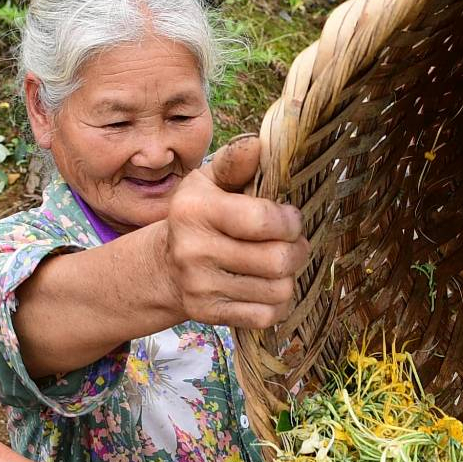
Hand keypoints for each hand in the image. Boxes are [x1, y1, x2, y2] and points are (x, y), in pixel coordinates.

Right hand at [150, 136, 306, 331]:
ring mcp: (199, 286)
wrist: (165, 265)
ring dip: (288, 277)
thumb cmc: (201, 214)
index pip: (262, 220)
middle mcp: (192, 250)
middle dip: (297, 250)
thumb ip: (236, 163)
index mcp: (195, 209)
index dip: (290, 221)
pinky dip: (275, 304)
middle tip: (293, 244)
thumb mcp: (211, 181)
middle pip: (277, 260)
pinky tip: (265, 287)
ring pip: (277, 290)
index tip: (291, 219)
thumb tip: (258, 145)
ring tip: (278, 264)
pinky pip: (265, 316)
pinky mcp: (207, 313)